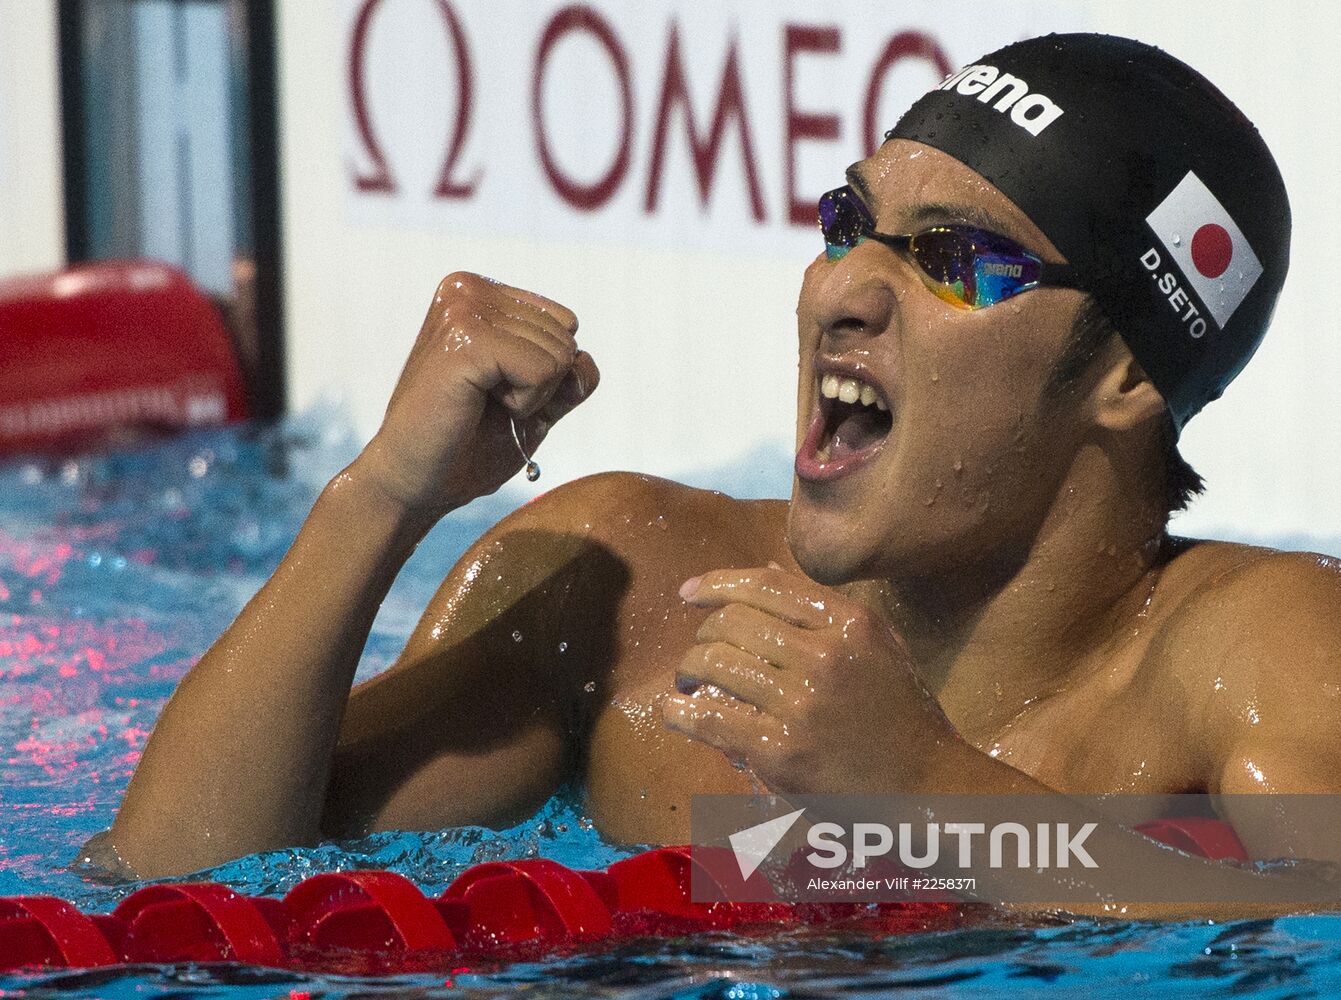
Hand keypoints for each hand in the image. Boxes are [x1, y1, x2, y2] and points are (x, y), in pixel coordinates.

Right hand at [361, 272, 598, 515]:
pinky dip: (525, 403)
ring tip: (478, 404)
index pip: (565, 322)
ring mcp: (464, 310)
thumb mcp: (535, 406)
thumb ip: (567, 379)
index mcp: (479, 292)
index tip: (495, 390)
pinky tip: (478, 407)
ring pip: (560, 353)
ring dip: (531, 396)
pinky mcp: (466, 340)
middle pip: (566, 336)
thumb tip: (585, 361)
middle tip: (485, 403)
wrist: (414, 482)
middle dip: (541, 385)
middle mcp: (468, 289)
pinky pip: (543, 371)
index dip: (546, 373)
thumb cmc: (468, 445)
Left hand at [662, 565, 959, 793]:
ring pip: (717, 664)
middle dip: (703, 635)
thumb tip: (764, 569)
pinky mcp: (781, 750)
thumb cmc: (902, 716)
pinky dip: (682, 712)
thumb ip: (821, 609)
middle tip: (698, 653)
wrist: (928, 789)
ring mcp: (801, 704)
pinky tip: (673, 711)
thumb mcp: (878, 646)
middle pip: (734, 623)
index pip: (766, 585)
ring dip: (690, 669)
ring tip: (688, 681)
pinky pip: (713, 718)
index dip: (719, 583)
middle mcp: (825, 655)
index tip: (690, 592)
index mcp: (850, 623)